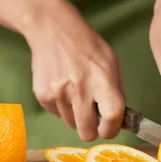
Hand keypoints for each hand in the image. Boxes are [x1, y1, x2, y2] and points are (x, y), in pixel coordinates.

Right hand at [24, 0, 124, 141]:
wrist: (52, 29)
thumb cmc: (87, 46)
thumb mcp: (111, 63)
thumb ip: (116, 92)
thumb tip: (118, 120)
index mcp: (102, 80)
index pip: (111, 117)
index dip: (111, 129)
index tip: (109, 128)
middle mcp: (79, 89)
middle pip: (86, 133)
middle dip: (91, 129)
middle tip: (92, 117)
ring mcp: (58, 93)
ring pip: (71, 124)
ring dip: (75, 115)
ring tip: (75, 92)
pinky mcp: (42, 95)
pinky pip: (56, 114)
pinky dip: (62, 106)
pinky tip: (62, 86)